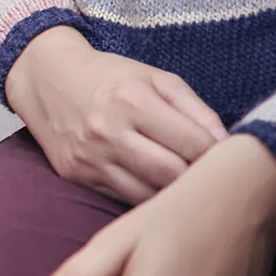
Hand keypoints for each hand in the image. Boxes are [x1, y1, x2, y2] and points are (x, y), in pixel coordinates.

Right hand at [7, 26, 227, 204]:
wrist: (47, 79)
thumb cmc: (110, 77)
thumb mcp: (156, 79)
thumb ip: (197, 109)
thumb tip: (227, 145)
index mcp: (133, 100)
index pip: (193, 144)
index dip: (217, 156)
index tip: (227, 161)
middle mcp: (108, 130)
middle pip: (172, 174)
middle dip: (198, 179)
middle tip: (210, 179)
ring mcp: (89, 156)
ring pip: (148, 195)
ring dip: (172, 194)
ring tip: (185, 186)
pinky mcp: (75, 174)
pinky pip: (121, 198)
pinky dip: (143, 197)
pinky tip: (154, 186)